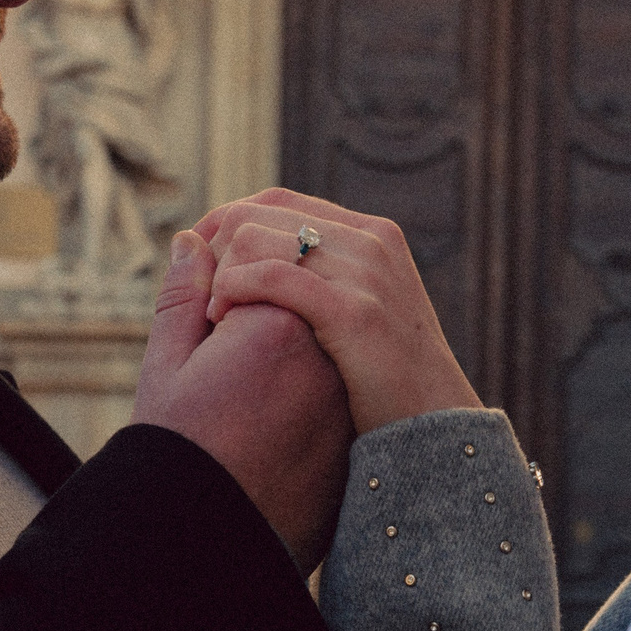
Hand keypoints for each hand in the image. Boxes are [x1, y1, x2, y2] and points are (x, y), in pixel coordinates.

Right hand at [131, 230, 352, 572]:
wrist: (212, 550)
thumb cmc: (175, 457)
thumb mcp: (166, 367)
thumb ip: (183, 293)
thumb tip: (193, 240)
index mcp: (274, 324)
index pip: (255, 261)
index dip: (218, 283)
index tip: (198, 323)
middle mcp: (324, 351)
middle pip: (291, 292)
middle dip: (253, 302)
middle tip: (214, 361)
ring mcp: (344, 389)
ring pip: (312, 335)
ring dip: (278, 338)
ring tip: (236, 391)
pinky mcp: (351, 425)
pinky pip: (325, 380)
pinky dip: (298, 382)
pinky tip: (261, 418)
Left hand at [193, 189, 481, 435]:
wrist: (433, 428)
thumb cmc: (386, 379)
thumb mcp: (359, 309)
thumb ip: (316, 272)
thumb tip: (252, 244)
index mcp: (371, 234)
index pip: (277, 202)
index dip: (226, 221)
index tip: (198, 258)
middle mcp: (371, 242)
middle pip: (261, 213)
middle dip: (216, 248)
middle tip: (197, 292)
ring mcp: (366, 274)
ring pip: (258, 238)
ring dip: (220, 273)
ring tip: (209, 314)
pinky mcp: (354, 313)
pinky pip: (272, 279)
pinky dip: (233, 291)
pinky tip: (218, 321)